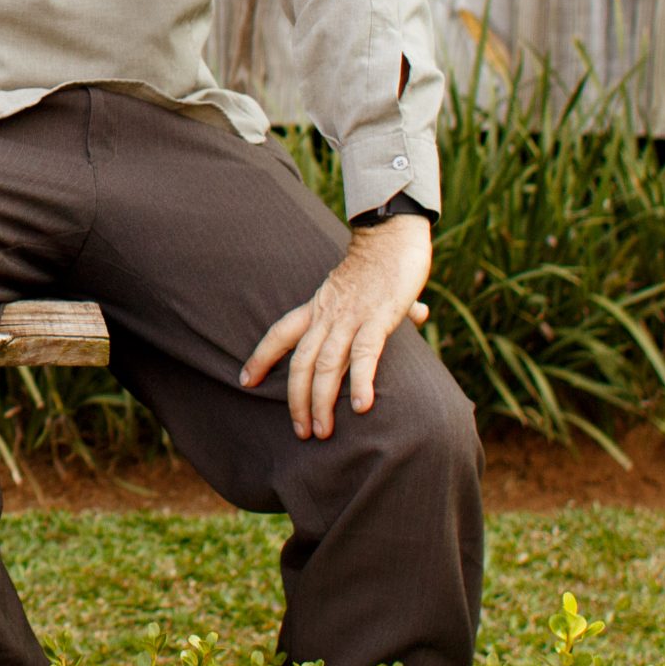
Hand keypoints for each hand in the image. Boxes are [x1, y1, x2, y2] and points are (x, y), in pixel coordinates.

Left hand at [236, 215, 433, 440]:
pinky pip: (365, 354)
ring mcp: (350, 316)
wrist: (393, 233)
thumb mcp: (371, 288)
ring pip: (327, 364)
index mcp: (318, 306)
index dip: (261, 357)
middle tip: (300, 432)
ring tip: (321, 431)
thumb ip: (388, 308)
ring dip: (322, 400)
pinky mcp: (378, 318)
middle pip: (302, 361)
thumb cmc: (385, 261)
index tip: (244, 381)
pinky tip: (361, 407)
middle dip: (297, 399)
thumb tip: (419, 315)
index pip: (280, 333)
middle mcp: (327, 314)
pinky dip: (361, 381)